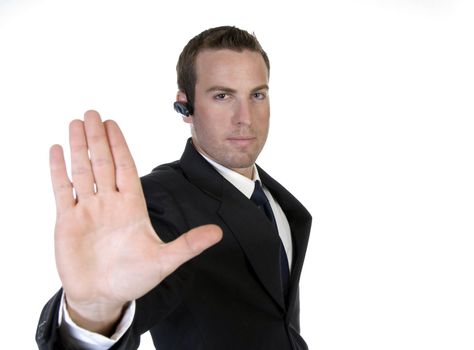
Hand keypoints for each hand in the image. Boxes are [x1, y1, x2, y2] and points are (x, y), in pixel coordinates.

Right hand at [50, 110, 221, 333]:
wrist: (103, 296)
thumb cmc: (133, 279)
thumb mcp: (164, 261)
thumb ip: (188, 244)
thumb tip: (218, 233)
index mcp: (132, 207)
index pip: (126, 168)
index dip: (120, 146)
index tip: (114, 124)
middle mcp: (110, 203)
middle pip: (104, 163)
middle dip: (98, 138)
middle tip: (93, 113)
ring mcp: (88, 210)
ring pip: (83, 171)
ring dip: (79, 147)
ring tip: (76, 123)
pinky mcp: (68, 221)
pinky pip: (62, 190)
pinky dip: (58, 170)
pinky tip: (56, 150)